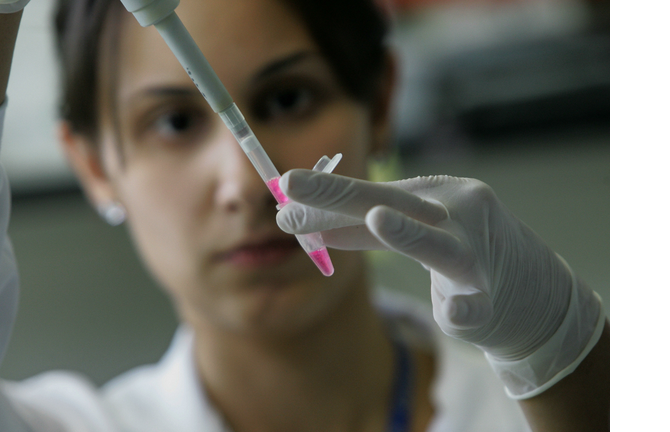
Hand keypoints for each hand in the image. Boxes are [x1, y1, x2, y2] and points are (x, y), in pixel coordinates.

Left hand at [276, 170, 602, 395]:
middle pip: (392, 201)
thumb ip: (364, 229)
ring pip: (442, 246)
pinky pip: (475, 307)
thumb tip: (305, 221)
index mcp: (434, 195)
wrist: (535, 296)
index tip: (283, 195)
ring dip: (411, 233)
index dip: (326, 198)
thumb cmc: (462, 254)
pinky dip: (465, 309)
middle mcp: (457, 214)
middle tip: (289, 185)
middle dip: (338, 194)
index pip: (372, 195)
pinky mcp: (493, 299)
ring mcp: (479, 256)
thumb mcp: (412, 232)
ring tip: (379, 221)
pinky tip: (458, 313)